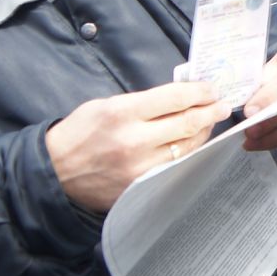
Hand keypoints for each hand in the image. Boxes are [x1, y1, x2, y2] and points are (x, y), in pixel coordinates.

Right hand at [45, 81, 233, 211]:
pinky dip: (187, 154)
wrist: (55, 171)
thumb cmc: (79, 132)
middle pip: (188, 123)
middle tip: (221, 105)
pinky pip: (174, 167)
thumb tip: (179, 98)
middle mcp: (134, 140)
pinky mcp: (140, 186)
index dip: (199, 92)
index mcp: (123, 112)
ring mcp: (139, 167)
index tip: (211, 89)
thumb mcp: (106, 105)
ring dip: (203, 133)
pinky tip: (192, 145)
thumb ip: (142, 102)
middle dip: (210, 112)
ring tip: (209, 123)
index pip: (175, 98)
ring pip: (186, 148)